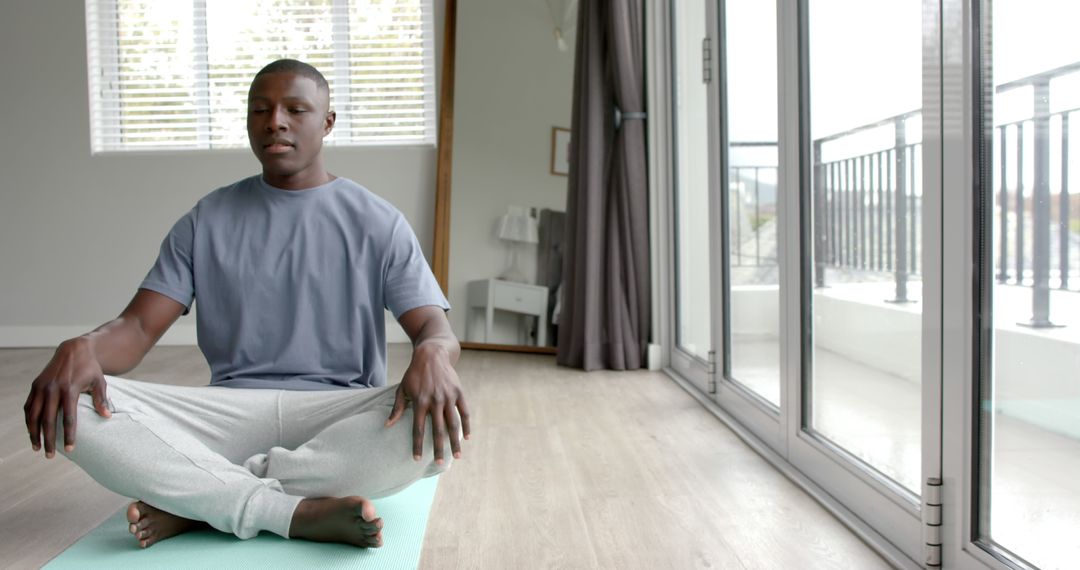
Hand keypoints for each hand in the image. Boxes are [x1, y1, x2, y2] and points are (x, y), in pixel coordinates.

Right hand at [23, 337, 111, 457]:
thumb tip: (107, 417)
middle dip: (49, 440)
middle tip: (50, 455)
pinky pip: (28, 407)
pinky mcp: (35, 386)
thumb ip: (101, 399)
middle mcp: (53, 388)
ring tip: (37, 448)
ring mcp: (41, 387)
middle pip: (48, 420)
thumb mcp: (99, 381)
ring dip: (34, 433)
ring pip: (33, 415)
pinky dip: (29, 421)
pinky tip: (32, 432)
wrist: (73, 349)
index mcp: (70, 388)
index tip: (71, 449)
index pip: (69, 417)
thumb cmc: (90, 368)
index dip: (69, 435)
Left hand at [385, 343, 469, 463]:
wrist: (432, 354)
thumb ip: (397, 408)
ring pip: (453, 424)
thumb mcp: (402, 389)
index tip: (417, 459)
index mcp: (420, 402)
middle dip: (439, 448)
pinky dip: (467, 425)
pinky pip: (464, 412)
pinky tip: (467, 437)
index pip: (418, 429)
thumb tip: (387, 425)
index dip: (417, 445)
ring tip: (457, 456)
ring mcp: (448, 397)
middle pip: (438, 430)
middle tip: (440, 464)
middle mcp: (435, 401)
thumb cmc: (414, 373)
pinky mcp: (458, 392)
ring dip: (455, 441)